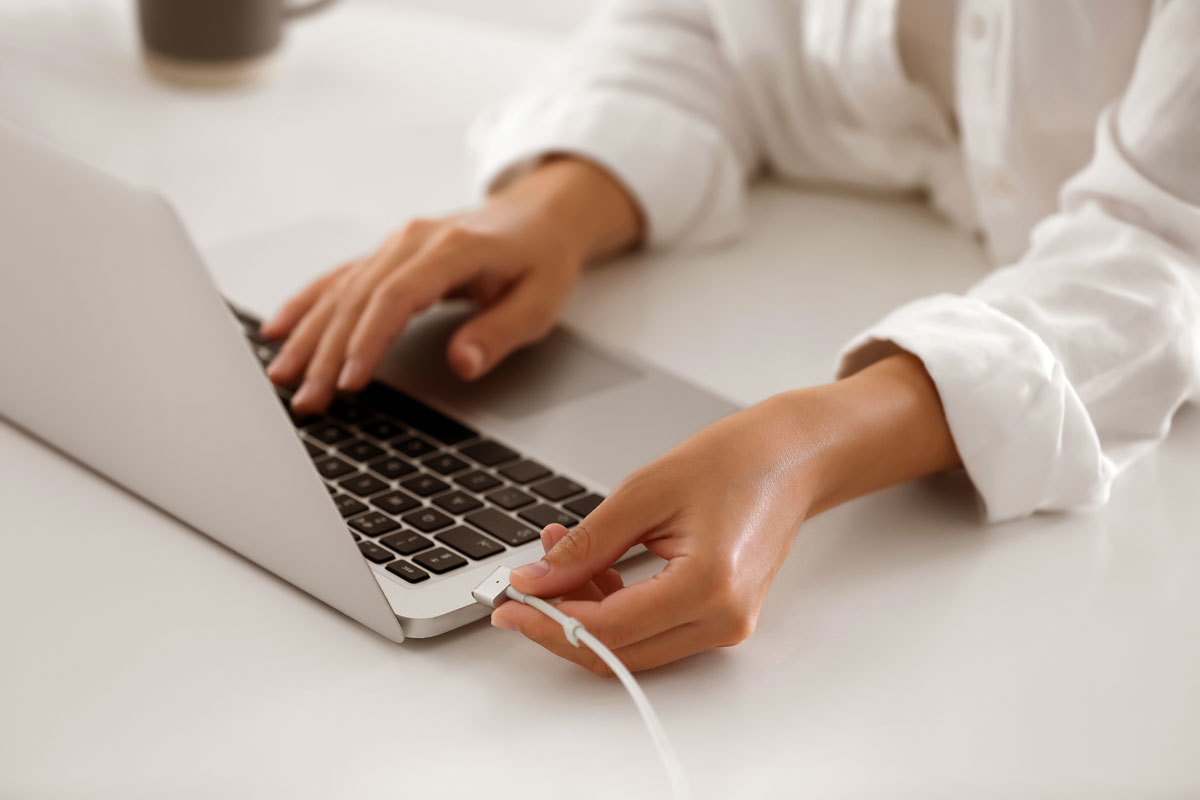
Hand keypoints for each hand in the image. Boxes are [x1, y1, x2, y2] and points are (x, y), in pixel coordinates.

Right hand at [262, 158, 641, 413]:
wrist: (539, 218)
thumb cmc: (541, 260)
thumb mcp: (539, 302)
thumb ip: (499, 333)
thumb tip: (462, 363)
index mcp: (451, 249)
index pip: (396, 297)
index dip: (369, 340)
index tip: (350, 380)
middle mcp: (413, 241)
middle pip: (358, 298)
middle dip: (326, 351)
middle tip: (306, 397)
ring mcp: (395, 245)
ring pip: (341, 291)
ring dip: (309, 335)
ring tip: (282, 377)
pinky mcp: (386, 256)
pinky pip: (338, 279)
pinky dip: (306, 305)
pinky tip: (278, 330)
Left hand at [491, 354, 960, 674]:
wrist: (791, 458)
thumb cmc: (736, 461)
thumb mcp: (645, 491)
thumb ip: (587, 545)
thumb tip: (538, 580)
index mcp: (707, 587)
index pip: (608, 630)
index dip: (550, 619)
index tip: (510, 603)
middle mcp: (722, 620)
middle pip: (617, 652)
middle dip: (559, 623)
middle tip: (519, 591)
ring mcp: (725, 625)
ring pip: (631, 646)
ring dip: (584, 612)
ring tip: (556, 556)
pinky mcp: (719, 617)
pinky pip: (651, 630)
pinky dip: (612, 606)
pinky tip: (591, 565)